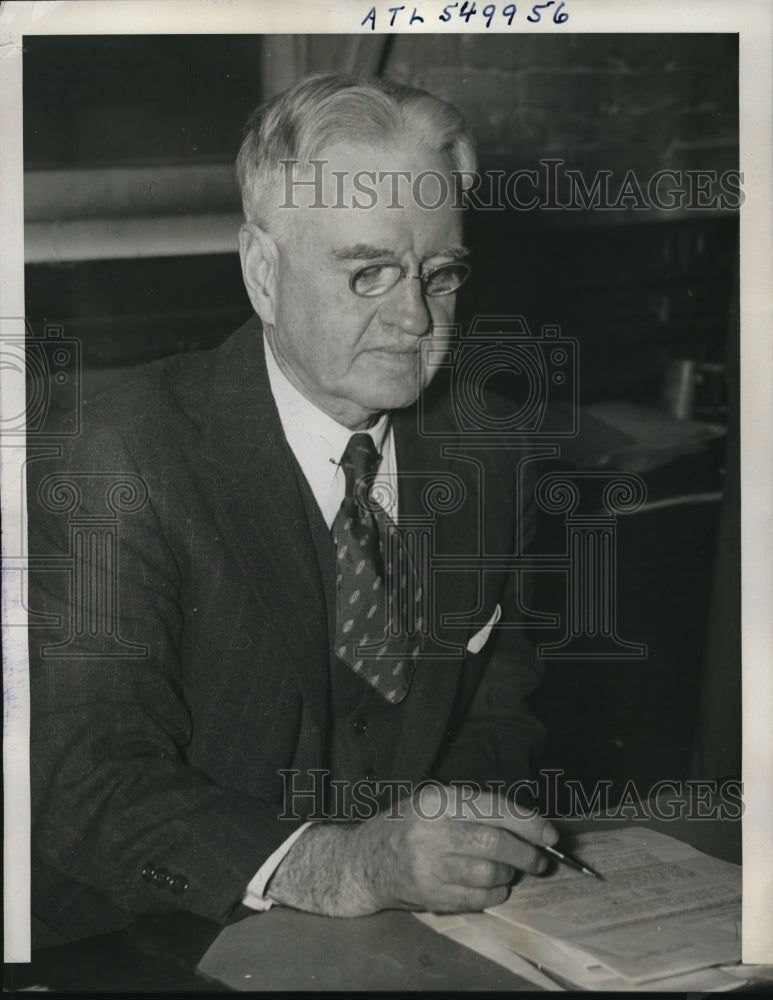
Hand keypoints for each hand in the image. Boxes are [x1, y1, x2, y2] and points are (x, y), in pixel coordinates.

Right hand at [352, 783, 556, 913]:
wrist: (364, 861)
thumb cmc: (407, 826)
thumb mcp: (434, 802)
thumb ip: (475, 809)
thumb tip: (529, 825)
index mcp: (437, 802)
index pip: (494, 809)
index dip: (528, 823)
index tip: (550, 834)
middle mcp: (432, 833)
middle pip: (497, 844)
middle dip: (528, 854)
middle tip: (540, 859)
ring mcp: (430, 867)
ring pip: (491, 874)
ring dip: (509, 874)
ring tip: (507, 869)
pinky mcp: (431, 896)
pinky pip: (479, 899)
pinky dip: (495, 894)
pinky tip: (492, 886)